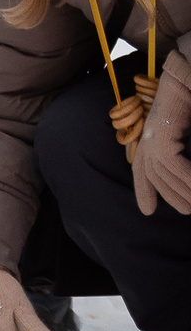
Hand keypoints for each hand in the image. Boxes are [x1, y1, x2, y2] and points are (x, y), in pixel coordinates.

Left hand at [135, 52, 190, 215]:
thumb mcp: (188, 126)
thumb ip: (183, 147)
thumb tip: (183, 165)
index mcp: (160, 126)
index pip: (145, 163)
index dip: (143, 188)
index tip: (147, 212)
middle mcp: (154, 124)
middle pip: (148, 168)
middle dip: (168, 195)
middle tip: (188, 211)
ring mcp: (158, 120)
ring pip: (158, 167)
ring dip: (182, 191)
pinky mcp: (165, 118)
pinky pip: (167, 158)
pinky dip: (186, 177)